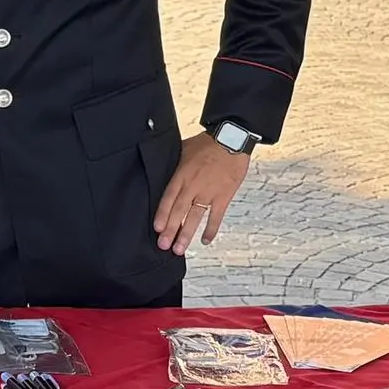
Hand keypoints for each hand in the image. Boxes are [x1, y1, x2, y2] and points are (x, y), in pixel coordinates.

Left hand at [153, 133, 253, 255]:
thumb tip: (158, 169)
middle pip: (179, 211)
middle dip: (170, 230)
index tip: (157, 228)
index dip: (162, 214)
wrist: (232, 139)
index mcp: (182, 174)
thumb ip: (172, 163)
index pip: (169, 198)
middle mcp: (194, 185)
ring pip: (195, 217)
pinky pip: (216, 216)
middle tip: (163, 246)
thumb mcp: (183, 149)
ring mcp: (209, 192)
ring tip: (179, 249)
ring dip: (187, 234)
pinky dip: (211, 229)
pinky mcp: (224, 196)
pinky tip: (205, 240)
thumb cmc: (207, 143)